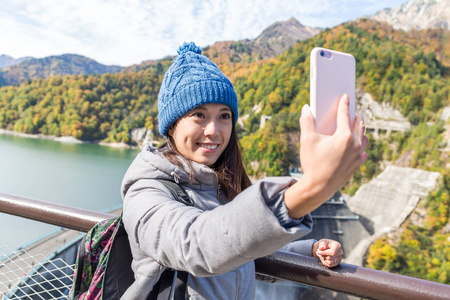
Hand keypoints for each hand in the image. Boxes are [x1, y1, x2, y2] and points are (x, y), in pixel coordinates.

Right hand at [284, 94, 367, 218]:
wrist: (319, 187)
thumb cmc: (313, 163)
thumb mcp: (307, 140)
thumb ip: (306, 121)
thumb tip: (306, 108)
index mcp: (344, 136)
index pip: (344, 115)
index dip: (344, 104)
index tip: (346, 97)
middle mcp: (355, 144)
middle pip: (359, 124)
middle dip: (355, 116)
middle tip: (350, 111)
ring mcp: (358, 155)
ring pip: (364, 137)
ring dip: (360, 130)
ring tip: (353, 127)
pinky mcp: (357, 165)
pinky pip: (363, 151)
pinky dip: (359, 145)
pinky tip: (355, 145)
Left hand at [312, 239, 342, 267]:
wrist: (325, 247)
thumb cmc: (324, 244)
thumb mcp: (322, 242)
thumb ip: (322, 245)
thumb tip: (321, 248)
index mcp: (337, 245)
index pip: (332, 252)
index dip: (324, 253)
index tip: (317, 252)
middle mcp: (340, 252)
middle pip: (330, 257)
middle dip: (322, 255)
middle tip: (318, 252)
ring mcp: (339, 258)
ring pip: (330, 262)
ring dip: (323, 259)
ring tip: (320, 255)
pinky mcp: (337, 262)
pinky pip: (330, 265)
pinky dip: (325, 262)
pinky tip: (323, 258)